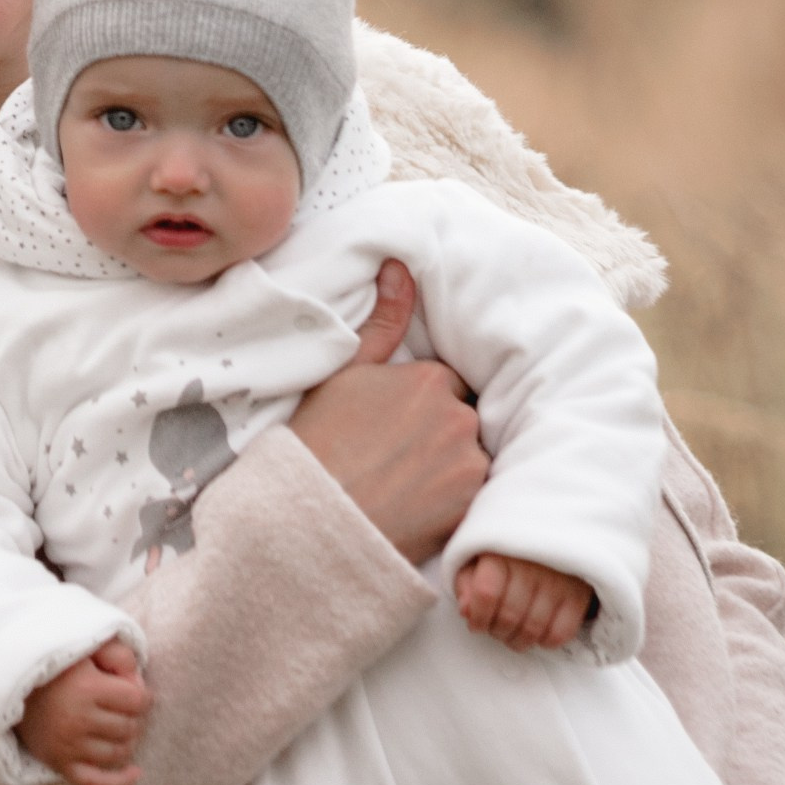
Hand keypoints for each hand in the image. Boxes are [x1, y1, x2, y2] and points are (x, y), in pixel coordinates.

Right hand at [19, 639, 149, 784]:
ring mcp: (69, 747)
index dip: (141, 694)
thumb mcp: (88, 647)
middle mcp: (78, 721)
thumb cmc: (57, 665)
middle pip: (130, 727)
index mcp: (87, 689)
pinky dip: (120, 781)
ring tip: (118, 725)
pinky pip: (97, 783)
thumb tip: (140, 685)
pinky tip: (135, 773)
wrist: (11, 685)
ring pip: (120, 753)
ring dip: (126, 740)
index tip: (130, 688)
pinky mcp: (60, 764)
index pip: (138, 701)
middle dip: (134, 716)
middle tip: (121, 706)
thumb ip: (121, 655)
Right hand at [290, 258, 488, 566]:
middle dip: (440, 435)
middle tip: (398, 460)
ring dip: (449, 469)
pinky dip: (453, 501)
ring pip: (470, 458)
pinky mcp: (471, 504)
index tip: (395, 428)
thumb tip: (401, 268)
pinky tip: (418, 508)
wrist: (310, 516)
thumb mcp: (344, 375)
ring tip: (406, 488)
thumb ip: (383, 322)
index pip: (446, 386)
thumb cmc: (319, 444)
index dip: (420, 407)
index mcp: (430, 378)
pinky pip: (474, 496)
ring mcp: (469, 462)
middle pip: (462, 421)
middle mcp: (458, 415)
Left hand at [456, 552, 593, 651]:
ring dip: (518, 640)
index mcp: (500, 553)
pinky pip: (560, 633)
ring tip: (513, 633)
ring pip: (533, 629)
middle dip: (497, 631)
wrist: (552, 531)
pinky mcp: (578, 595)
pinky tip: (538, 633)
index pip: (486, 594)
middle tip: (496, 629)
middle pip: (509, 616)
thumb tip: (466, 612)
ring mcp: (557, 581)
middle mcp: (531, 566)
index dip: (479, 618)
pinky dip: (546, 641)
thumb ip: (466, 582)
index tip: (476, 624)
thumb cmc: (506, 552)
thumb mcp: (476, 558)